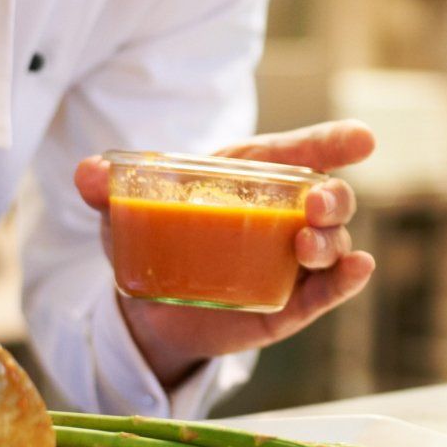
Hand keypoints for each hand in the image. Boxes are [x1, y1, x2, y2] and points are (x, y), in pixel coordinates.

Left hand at [74, 120, 376, 388]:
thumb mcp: (127, 213)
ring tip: (307, 247)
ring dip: (331, 242)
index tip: (362, 138)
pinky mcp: (292, 302)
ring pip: (333, 244)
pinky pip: (328, 290)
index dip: (334, 141)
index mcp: (254, 176)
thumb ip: (106, 191)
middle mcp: (285, 213)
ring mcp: (293, 258)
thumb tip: (85, 174)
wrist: (153, 308)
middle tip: (314, 205)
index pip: (302, 152)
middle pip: (328, 198)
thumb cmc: (155, 240)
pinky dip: (346, 281)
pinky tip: (357, 270)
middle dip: (332, 197)